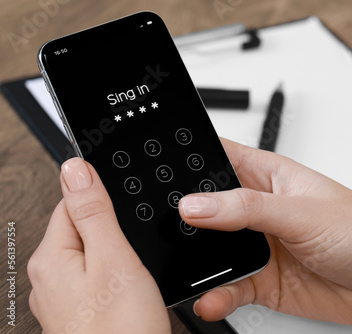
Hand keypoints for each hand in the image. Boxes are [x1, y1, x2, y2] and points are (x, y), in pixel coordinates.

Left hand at [28, 158, 169, 333]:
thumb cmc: (121, 328)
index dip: (101, 197)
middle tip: (132, 247)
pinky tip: (127, 286)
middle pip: (80, 227)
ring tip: (131, 269)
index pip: (71, 202)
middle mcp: (49, 277)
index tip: (124, 205)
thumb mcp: (113, 258)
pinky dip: (112, 273)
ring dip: (113, 251)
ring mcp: (63, 297)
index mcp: (52, 257)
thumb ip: (93, 211)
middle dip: (109, 227)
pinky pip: (94, 276)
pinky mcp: (80, 311)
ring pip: (90, 253)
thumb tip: (75, 168)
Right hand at [180, 138, 351, 325]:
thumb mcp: (301, 212)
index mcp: (267, 177)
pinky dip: (218, 293)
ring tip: (184, 268)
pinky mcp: (264, 279)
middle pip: (207, 208)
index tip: (158, 171)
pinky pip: (230, 286)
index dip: (188, 159)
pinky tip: (213, 297)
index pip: (218, 158)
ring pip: (213, 250)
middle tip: (162, 229)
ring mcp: (261, 246)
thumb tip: (197, 205)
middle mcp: (259, 210)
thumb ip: (245, 208)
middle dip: (184, 218)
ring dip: (198, 260)